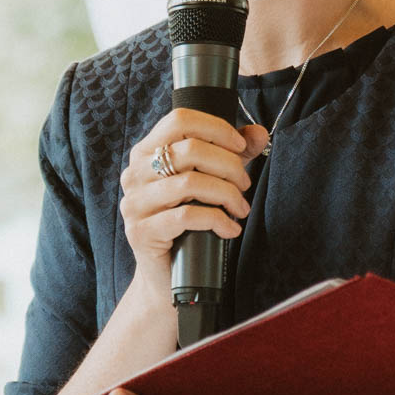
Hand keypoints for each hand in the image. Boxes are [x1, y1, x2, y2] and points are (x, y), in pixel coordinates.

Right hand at [118, 109, 268, 278]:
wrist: (167, 275)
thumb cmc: (188, 223)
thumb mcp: (211, 181)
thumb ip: (232, 154)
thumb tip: (259, 133)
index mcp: (146, 152)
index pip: (180, 120)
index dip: (217, 128)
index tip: (241, 146)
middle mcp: (134, 173)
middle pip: (190, 150)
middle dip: (229, 166)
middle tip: (244, 186)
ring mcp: (134, 203)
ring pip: (190, 183)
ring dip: (226, 194)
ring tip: (240, 208)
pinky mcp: (141, 231)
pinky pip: (186, 216)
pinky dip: (217, 220)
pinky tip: (230, 229)